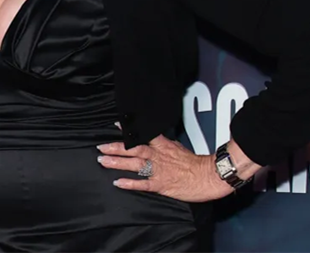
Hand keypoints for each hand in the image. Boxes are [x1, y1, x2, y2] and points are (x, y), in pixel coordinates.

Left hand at [97, 134, 232, 201]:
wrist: (209, 176)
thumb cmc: (196, 163)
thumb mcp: (178, 147)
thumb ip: (164, 144)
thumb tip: (155, 140)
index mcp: (163, 145)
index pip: (143, 135)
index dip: (129, 130)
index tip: (116, 124)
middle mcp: (158, 156)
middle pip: (133, 149)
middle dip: (116, 148)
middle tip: (100, 147)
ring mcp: (158, 170)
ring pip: (134, 164)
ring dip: (117, 163)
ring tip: (103, 161)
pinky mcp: (161, 185)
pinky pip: (142, 184)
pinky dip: (130, 183)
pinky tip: (118, 182)